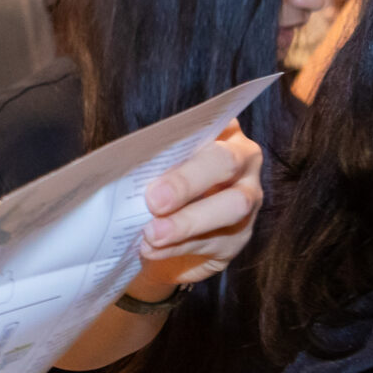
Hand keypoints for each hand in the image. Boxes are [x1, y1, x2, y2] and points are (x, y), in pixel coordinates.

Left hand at [134, 125, 263, 295]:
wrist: (159, 241)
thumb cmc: (156, 191)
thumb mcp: (151, 171)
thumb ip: (150, 164)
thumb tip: (124, 166)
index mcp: (219, 134)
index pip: (212, 122)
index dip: (190, 134)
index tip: (158, 149)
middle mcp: (242, 161)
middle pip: (226, 162)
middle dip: (188, 181)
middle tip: (154, 201)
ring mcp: (247, 200)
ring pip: (231, 206)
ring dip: (187, 222)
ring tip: (151, 233)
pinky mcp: (238, 237)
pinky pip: (214, 241)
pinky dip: (178, 247)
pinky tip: (153, 249)